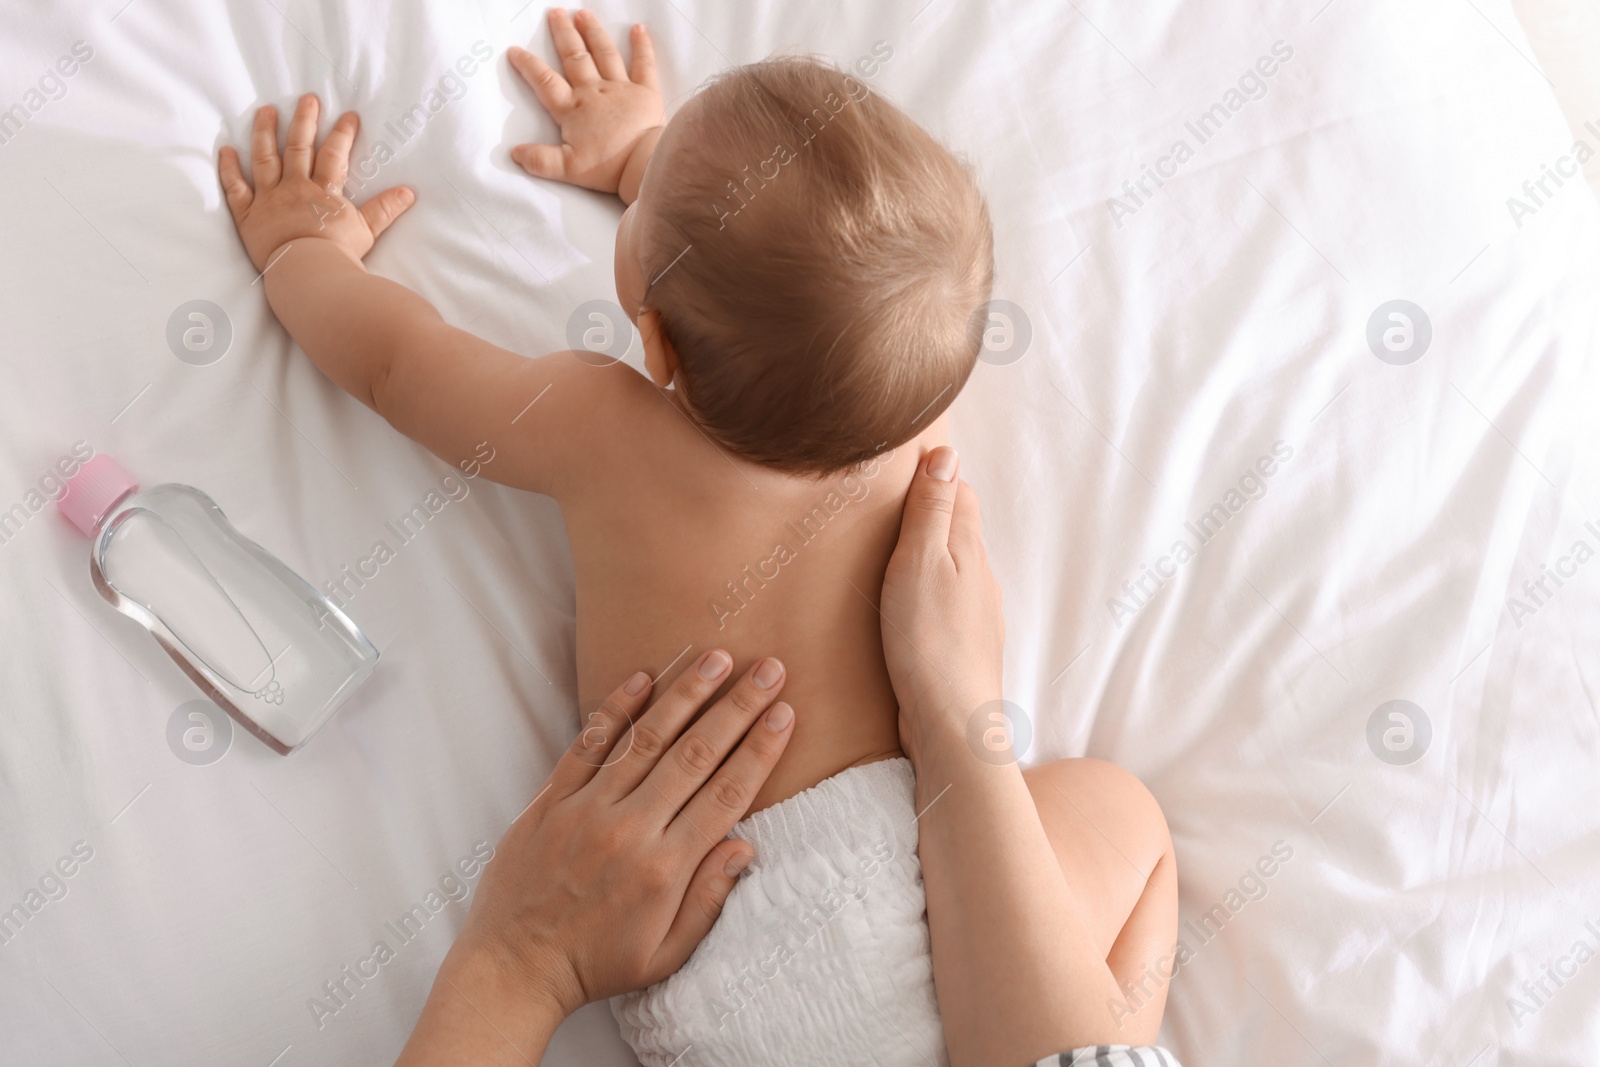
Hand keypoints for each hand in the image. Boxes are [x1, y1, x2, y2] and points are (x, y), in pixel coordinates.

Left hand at [218, 95, 414, 271]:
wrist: (308, 273)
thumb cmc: (338, 255)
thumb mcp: (367, 231)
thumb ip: (385, 209)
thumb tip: (409, 192)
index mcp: (323, 191)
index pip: (334, 154)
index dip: (342, 133)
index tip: (349, 116)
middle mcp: (294, 188)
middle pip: (298, 146)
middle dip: (304, 120)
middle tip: (307, 98)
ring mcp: (269, 199)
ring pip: (265, 158)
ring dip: (265, 132)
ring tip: (266, 111)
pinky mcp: (248, 215)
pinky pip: (235, 188)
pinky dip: (229, 169)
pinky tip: (226, 150)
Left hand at [397, 652, 794, 1064]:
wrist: (512, 969)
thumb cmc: (596, 965)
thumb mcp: (665, 955)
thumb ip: (708, 899)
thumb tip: (745, 846)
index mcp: (664, 868)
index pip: (726, 794)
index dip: (760, 750)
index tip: (784, 713)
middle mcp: (629, 830)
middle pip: (695, 754)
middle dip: (737, 707)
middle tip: (768, 668)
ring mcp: (586, 811)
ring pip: (646, 739)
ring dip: (686, 694)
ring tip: (717, 657)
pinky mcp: (550, 802)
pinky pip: (588, 746)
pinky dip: (616, 710)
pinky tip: (642, 677)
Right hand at [509, 8, 662, 196]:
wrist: (643, 165)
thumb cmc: (608, 168)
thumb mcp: (567, 169)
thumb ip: (540, 160)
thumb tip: (515, 153)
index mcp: (573, 110)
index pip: (545, 82)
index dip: (529, 66)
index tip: (515, 50)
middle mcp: (594, 92)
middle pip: (574, 57)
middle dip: (563, 34)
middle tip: (555, 13)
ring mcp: (620, 88)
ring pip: (604, 53)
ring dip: (593, 32)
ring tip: (583, 13)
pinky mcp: (646, 91)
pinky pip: (644, 63)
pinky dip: (641, 45)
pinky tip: (638, 29)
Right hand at [880, 447, 1004, 757]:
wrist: (952, 723)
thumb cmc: (928, 641)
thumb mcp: (920, 562)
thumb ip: (932, 510)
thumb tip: (946, 454)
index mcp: (969, 549)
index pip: (959, 492)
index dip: (933, 476)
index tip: (899, 468)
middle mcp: (980, 578)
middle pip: (959, 529)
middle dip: (930, 513)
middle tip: (887, 506)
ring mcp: (975, 615)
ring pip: (952, 569)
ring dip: (927, 557)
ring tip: (889, 554)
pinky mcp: (962, 647)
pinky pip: (945, 605)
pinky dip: (927, 594)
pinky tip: (904, 608)